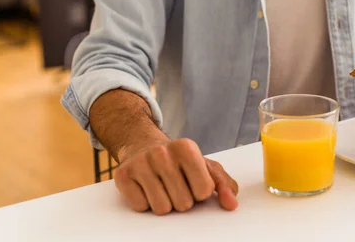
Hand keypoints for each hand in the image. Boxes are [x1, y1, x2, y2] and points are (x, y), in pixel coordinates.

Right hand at [114, 138, 238, 214]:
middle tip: (175, 184)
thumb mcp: (204, 166)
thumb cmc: (178, 160)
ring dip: (164, 203)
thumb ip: (223, 184)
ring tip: (162, 186)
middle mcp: (162, 153)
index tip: (193, 182)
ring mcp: (141, 163)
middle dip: (182, 199)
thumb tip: (232, 203)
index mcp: (187, 148)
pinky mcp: (123, 175)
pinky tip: (146, 187)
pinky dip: (145, 202)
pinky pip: (140, 207)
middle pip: (183, 203)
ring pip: (162, 209)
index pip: (203, 191)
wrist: (143, 145)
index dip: (200, 192)